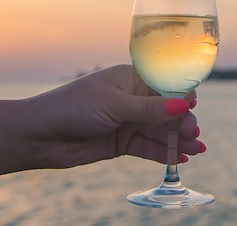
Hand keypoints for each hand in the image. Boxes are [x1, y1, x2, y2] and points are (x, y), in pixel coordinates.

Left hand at [30, 64, 205, 167]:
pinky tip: (181, 157)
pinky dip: (164, 153)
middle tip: (193, 134)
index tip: (193, 107)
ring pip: (160, 131)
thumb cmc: (72, 108)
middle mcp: (132, 99)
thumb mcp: (115, 106)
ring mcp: (127, 121)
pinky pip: (148, 147)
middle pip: (166, 111)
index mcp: (131, 79)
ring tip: (197, 150)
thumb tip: (184, 105)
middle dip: (182, 122)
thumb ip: (150, 109)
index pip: (165, 87)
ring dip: (178, 140)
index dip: (181, 97)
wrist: (40, 135)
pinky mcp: (122, 142)